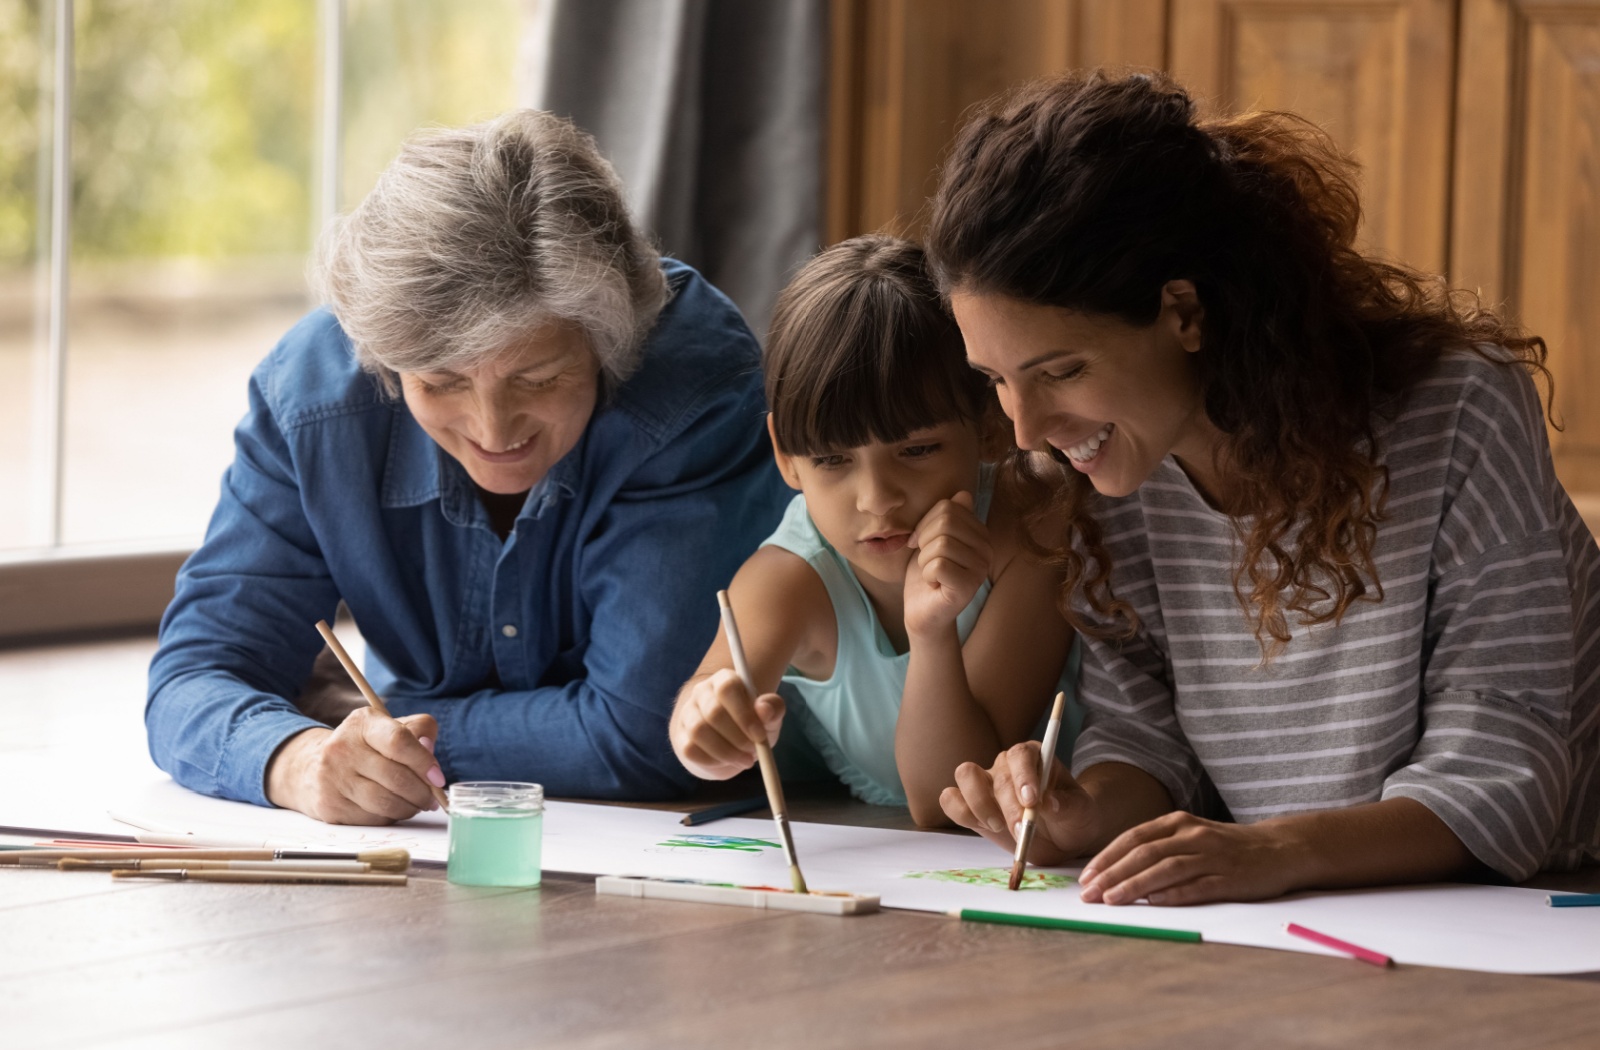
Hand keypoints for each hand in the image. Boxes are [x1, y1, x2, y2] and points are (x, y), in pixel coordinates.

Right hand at [265, 708, 442, 824]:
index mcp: (362, 723)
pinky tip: (393, 809)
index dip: (424, 762)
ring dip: (410, 808)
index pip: (399, 742)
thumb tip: (430, 754)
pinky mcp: (329, 805)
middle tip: (432, 798)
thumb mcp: (390, 728)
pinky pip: (372, 818)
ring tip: (417, 804)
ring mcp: (332, 778)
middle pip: (396, 777)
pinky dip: (390, 817)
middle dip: (422, 792)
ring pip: (385, 803)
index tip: (438, 778)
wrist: (313, 767)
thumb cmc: (366, 747)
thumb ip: (419, 733)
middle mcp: (342, 748)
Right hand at [669, 668, 784, 779]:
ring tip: (744, 759)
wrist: (729, 742)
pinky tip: (727, 762)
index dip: (744, 713)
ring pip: (699, 731)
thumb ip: (773, 709)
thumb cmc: (751, 724)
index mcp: (725, 680)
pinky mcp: (680, 736)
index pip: (727, 688)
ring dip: (726, 751)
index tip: (760, 735)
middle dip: (737, 737)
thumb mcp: (769, 717)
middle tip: (754, 752)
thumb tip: (765, 709)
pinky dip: (712, 761)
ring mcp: (687, 714)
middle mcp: (702, 692)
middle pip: (713, 712)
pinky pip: (690, 750)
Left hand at [903, 491, 992, 637]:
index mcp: (980, 533)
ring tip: (932, 573)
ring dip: (925, 560)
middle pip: (946, 522)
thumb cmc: (927, 573)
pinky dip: (926, 574)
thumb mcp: (932, 538)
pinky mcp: (968, 588)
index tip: (921, 543)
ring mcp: (980, 569)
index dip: (926, 523)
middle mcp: (987, 549)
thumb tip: (963, 495)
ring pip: (941, 544)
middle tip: (926, 561)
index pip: (949, 506)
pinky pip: (938, 565)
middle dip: (924, 541)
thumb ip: (946, 517)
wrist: (922, 611)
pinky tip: (934, 584)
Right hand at [938, 741, 1100, 863]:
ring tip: (999, 827)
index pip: (1021, 754)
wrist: (1062, 837)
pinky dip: (961, 812)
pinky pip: (951, 799)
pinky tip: (984, 827)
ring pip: (965, 776)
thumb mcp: (1080, 812)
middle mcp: (1006, 764)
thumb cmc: (1072, 817)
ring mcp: (985, 782)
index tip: (1032, 801)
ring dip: (979, 803)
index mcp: (1034, 756)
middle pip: (997, 775)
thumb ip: (1066, 806)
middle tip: (1023, 831)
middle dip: (1008, 806)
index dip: (1023, 775)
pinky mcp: (970, 804)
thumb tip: (1048, 803)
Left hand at [1078, 812, 1305, 905]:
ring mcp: (1211, 856)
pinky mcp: (1230, 878)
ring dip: (1135, 885)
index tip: (1085, 877)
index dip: (1106, 857)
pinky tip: (1154, 904)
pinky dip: (1173, 895)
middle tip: (1088, 893)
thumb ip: (1159, 848)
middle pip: (1144, 853)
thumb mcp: (1190, 836)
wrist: (1279, 848)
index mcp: (1178, 823)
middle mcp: (1192, 835)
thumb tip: (1116, 870)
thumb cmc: (1226, 846)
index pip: (1133, 838)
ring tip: (1111, 900)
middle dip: (1112, 874)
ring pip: (1165, 869)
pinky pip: (1197, 886)